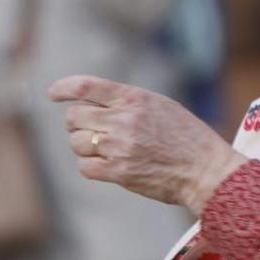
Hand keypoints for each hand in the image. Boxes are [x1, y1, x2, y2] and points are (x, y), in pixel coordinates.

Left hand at [51, 75, 245, 216]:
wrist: (205, 170)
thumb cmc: (187, 137)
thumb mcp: (161, 106)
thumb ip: (129, 102)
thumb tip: (93, 105)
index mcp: (134, 98)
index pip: (86, 87)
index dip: (64, 88)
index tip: (53, 94)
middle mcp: (123, 119)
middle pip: (74, 118)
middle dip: (78, 125)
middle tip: (93, 132)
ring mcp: (119, 146)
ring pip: (77, 143)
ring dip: (86, 147)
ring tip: (107, 150)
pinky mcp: (119, 172)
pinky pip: (85, 167)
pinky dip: (92, 167)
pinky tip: (108, 166)